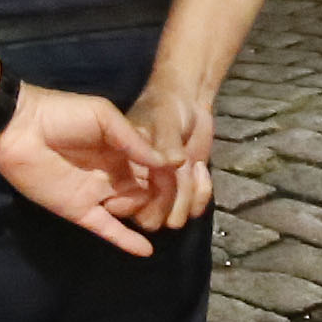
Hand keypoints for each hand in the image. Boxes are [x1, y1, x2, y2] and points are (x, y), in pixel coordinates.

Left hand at [0, 79, 179, 253]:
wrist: (17, 128)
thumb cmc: (62, 114)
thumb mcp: (104, 117)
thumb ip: (134, 140)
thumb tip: (168, 164)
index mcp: (121, 147)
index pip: (154, 165)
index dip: (170, 173)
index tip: (187, 178)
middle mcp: (113, 172)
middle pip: (147, 190)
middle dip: (163, 197)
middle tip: (178, 204)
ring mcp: (96, 193)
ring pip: (131, 210)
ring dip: (147, 215)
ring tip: (162, 219)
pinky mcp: (79, 211)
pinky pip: (107, 229)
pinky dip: (125, 240)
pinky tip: (147, 250)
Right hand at [122, 68, 223, 232]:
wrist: (187, 102)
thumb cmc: (165, 106)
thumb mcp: (163, 120)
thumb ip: (165, 143)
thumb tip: (175, 163)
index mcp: (120, 172)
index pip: (126, 207)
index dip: (145, 199)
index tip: (161, 173)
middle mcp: (137, 188)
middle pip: (150, 220)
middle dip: (170, 202)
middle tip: (181, 172)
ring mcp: (161, 192)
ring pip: (173, 219)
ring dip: (188, 198)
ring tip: (194, 167)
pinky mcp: (184, 192)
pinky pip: (193, 209)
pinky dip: (201, 193)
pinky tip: (201, 169)